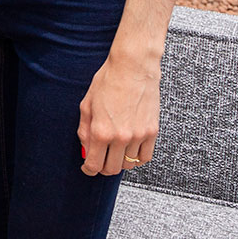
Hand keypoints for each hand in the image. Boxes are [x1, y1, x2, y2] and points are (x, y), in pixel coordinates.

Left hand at [78, 49, 159, 176]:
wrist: (133, 68)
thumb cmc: (108, 82)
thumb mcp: (87, 105)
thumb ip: (85, 131)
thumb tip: (86, 149)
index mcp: (101, 131)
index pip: (94, 164)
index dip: (89, 170)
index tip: (88, 168)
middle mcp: (121, 137)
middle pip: (112, 169)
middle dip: (103, 167)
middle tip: (100, 160)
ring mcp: (139, 136)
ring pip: (129, 164)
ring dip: (120, 162)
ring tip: (114, 153)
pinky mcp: (152, 132)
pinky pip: (145, 157)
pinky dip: (137, 159)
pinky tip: (130, 151)